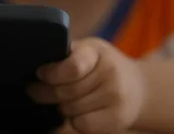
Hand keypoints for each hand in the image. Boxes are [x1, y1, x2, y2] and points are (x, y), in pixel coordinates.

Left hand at [28, 38, 145, 133]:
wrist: (139, 88)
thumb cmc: (103, 67)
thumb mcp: (89, 50)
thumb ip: (67, 54)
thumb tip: (39, 68)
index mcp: (97, 52)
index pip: (72, 67)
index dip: (51, 73)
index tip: (39, 74)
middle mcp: (110, 73)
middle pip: (64, 92)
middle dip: (44, 94)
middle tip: (34, 91)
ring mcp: (115, 97)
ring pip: (70, 109)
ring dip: (60, 108)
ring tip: (62, 101)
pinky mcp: (117, 118)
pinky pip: (81, 124)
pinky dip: (74, 121)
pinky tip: (77, 113)